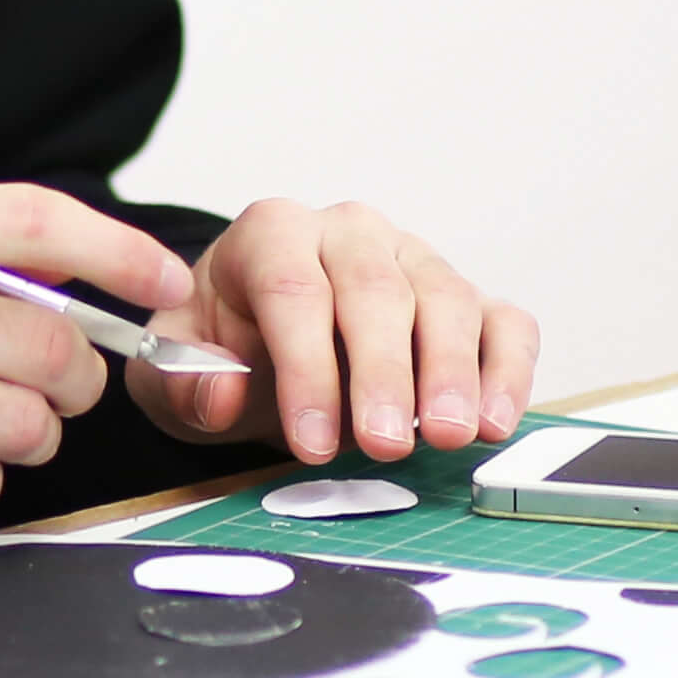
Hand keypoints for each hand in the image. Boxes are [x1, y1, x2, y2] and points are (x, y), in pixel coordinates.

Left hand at [125, 199, 537, 465]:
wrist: (260, 342)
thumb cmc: (223, 347)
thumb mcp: (170, 367)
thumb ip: (184, 380)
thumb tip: (221, 396)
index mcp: (272, 234)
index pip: (294, 291)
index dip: (306, 368)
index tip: (312, 440)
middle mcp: (350, 232)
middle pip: (376, 292)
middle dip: (382, 374)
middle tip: (385, 444)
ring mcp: (415, 259)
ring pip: (446, 300)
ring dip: (451, 374)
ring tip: (446, 436)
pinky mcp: (468, 298)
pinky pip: (504, 322)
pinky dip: (507, 371)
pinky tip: (493, 423)